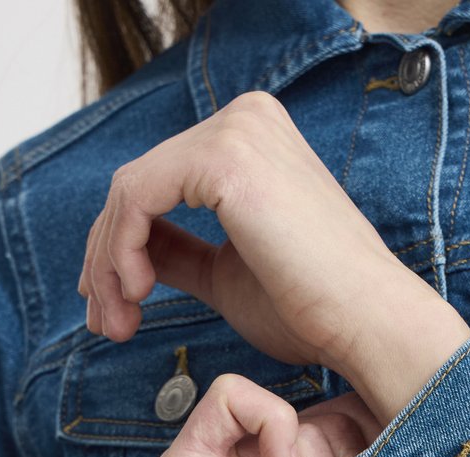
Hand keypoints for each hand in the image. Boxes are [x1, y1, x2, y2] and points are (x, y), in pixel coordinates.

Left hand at [77, 89, 406, 376]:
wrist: (364, 322)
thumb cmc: (312, 309)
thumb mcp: (225, 275)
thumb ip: (179, 252)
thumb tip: (130, 252)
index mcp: (251, 140)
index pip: (158, 183)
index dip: (118, 246)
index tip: (111, 306)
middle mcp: (244, 119)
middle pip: (136, 184)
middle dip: (106, 261)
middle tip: (105, 324)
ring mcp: (236, 131)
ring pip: (128, 192)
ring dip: (109, 264)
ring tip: (120, 321)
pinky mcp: (225, 157)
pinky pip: (137, 197)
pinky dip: (121, 250)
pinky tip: (140, 292)